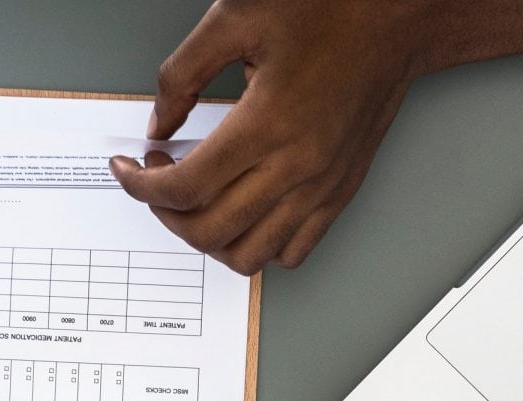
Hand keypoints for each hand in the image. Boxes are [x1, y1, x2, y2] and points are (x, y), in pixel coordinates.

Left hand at [110, 0, 429, 273]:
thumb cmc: (328, 9)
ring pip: (250, 254)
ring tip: (196, 204)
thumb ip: (182, 74)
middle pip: (209, 230)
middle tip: (157, 181)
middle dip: (166, 214)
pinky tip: (242, 213)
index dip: (140, 186)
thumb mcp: (235, 18)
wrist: (394, 19)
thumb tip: (158, 123)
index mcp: (266, 124)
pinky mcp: (340, 193)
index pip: (184, 188)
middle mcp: (297, 167)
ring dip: (209, 238)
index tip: (128, 170)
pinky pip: (293, 251)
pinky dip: (258, 246)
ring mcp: (321, 187)